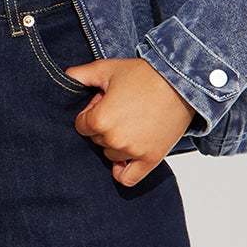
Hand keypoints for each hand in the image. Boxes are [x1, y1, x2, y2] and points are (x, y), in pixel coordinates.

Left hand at [64, 56, 196, 186]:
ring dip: (116, 143)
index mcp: (100, 120)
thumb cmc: (145, 74)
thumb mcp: (108, 68)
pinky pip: (128, 178)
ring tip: (132, 122)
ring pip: (111, 155)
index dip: (92, 111)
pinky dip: (123, 171)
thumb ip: (81, 74)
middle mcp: (114, 140)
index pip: (82, 125)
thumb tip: (64, 76)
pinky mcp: (150, 159)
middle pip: (96, 140)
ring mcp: (132, 152)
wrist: (181, 82)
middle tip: (122, 109)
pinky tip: (126, 158)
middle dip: (105, 125)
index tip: (106, 101)